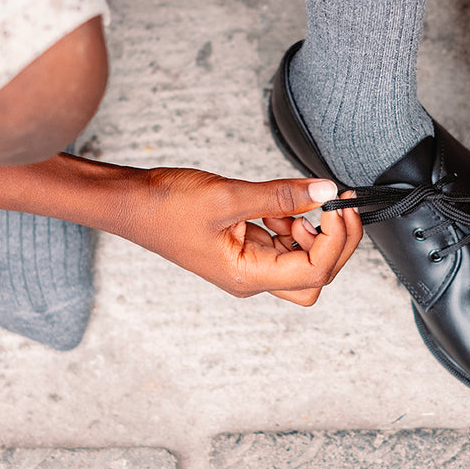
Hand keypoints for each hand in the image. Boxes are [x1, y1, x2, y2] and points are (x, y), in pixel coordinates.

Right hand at [133, 168, 361, 305]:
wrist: (130, 202)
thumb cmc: (165, 206)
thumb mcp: (228, 196)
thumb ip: (281, 196)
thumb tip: (324, 191)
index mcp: (247, 276)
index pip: (314, 270)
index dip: (336, 238)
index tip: (339, 203)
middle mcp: (252, 277)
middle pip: (316, 275)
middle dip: (335, 242)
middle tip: (336, 204)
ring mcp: (250, 263)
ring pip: (303, 259)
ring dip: (313, 229)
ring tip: (295, 200)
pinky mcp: (246, 246)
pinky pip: (285, 241)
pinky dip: (294, 221)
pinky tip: (281, 203)